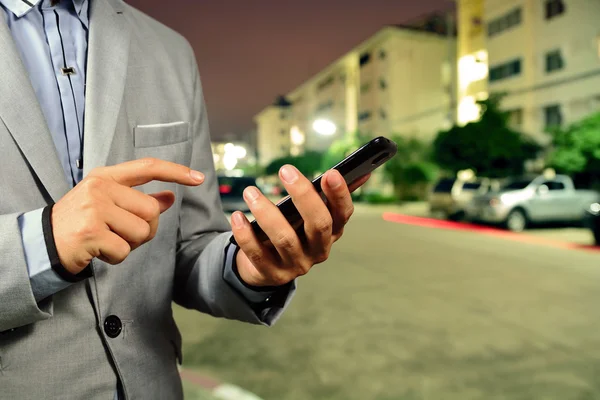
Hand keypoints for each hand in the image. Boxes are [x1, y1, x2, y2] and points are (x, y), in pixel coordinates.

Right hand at [52, 158, 204, 273]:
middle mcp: (100, 188)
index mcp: (106, 177)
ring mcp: (94, 209)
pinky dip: (116, 257)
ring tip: (107, 240)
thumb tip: (170, 197)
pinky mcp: (90, 232)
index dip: (175, 171)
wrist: (42, 243)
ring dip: (130, 245)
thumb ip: (137, 200)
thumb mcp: (108, 204)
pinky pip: (124, 251)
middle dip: (144, 229)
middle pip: (151, 211)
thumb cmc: (81, 222)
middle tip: (121, 234)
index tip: (198, 178)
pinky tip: (99, 251)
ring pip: (142, 232)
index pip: (147, 167)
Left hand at [230, 165, 369, 286]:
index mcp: (332, 233)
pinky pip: (258, 254)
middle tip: (286, 171)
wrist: (267, 266)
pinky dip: (245, 235)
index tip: (331, 173)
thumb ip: (331, 195)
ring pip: (285, 239)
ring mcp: (296, 265)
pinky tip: (237, 216)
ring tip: (250, 192)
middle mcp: (318, 251)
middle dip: (304, 196)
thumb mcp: (312, 215)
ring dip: (267, 213)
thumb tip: (362, 172)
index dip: (339, 195)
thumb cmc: (293, 230)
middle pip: (318, 225)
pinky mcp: (272, 274)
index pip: (343, 214)